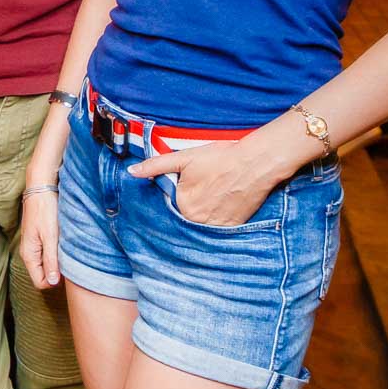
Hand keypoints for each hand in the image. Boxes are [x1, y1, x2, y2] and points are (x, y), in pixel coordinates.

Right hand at [17, 185, 60, 288]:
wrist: (41, 189)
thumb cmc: (45, 210)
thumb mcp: (50, 237)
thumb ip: (51, 260)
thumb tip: (52, 283)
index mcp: (29, 255)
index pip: (41, 282)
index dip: (55, 282)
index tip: (68, 271)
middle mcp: (29, 253)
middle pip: (44, 275)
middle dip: (58, 273)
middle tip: (71, 261)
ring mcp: (34, 246)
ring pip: (47, 264)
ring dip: (58, 262)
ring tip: (69, 251)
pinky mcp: (39, 239)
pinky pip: (48, 254)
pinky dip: (57, 253)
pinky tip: (65, 244)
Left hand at [128, 141, 280, 227]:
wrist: (256, 163)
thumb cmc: (220, 158)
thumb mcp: (184, 158)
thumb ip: (155, 166)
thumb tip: (131, 172)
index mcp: (183, 206)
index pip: (169, 208)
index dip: (172, 198)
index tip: (182, 189)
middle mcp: (198, 221)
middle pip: (184, 218)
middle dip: (186, 208)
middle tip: (199, 192)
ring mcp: (217, 227)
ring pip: (200, 226)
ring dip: (199, 217)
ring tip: (210, 199)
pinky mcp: (234, 228)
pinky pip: (218, 231)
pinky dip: (215, 222)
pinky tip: (220, 207)